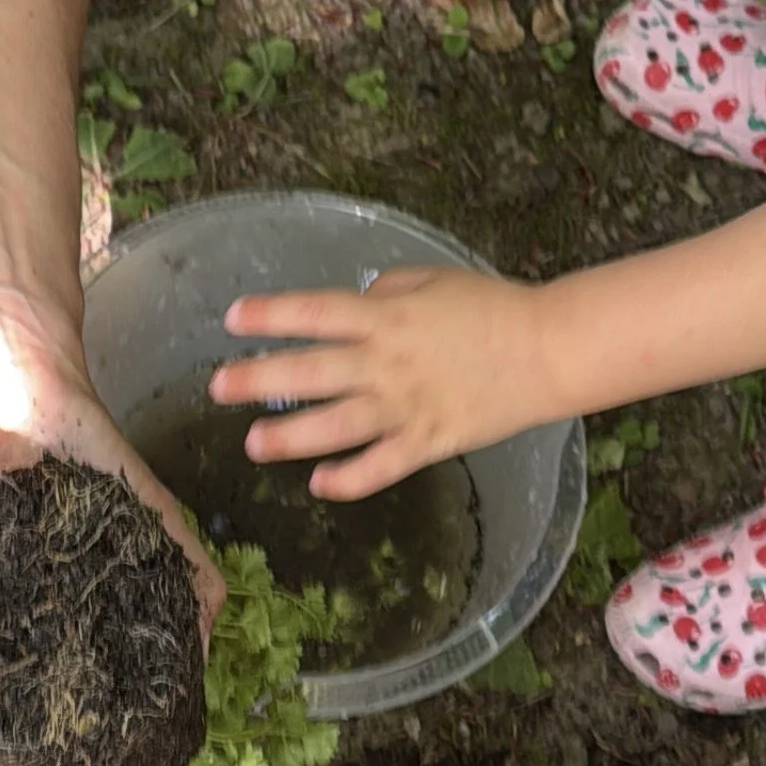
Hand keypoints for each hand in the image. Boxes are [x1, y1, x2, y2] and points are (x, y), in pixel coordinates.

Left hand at [209, 265, 553, 496]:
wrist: (548, 350)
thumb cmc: (491, 307)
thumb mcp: (433, 280)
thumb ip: (387, 290)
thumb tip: (355, 298)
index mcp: (387, 317)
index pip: (317, 312)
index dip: (272, 315)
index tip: (232, 319)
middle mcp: (387, 363)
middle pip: (312, 372)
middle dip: (260, 379)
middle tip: (218, 387)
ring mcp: (406, 407)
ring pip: (337, 426)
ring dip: (291, 437)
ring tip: (253, 444)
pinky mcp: (428, 442)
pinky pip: (382, 466)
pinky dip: (350, 479)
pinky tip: (319, 485)